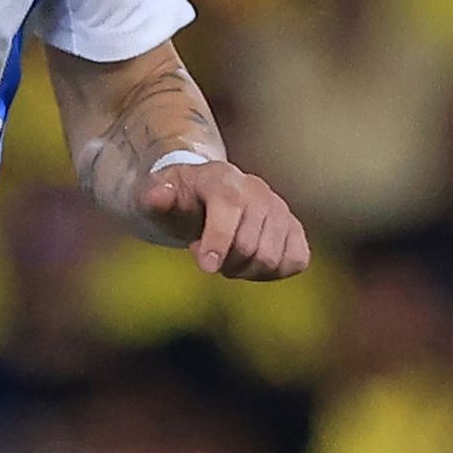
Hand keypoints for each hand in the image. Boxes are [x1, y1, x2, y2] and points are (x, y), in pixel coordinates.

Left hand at [139, 158, 313, 280]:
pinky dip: (272, 272)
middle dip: (224, 262)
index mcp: (223, 180)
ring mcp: (280, 209)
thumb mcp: (159, 197)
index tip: (206, 266)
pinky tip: (250, 263)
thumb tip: (157, 196)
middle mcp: (258, 191)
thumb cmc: (180, 201)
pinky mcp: (294, 228)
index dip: (218, 242)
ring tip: (227, 256)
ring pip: (272, 259)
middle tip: (207, 255)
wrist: (204, 197)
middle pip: (250, 247)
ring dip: (244, 270)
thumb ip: (156, 198)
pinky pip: (296, 261)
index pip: (229, 209)